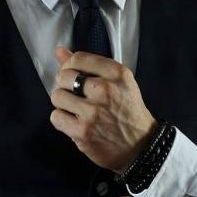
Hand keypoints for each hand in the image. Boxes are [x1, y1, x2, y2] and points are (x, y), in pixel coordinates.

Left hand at [50, 46, 156, 172]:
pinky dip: (62, 120)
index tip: (72, 75)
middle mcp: (105, 90)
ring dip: (63, 104)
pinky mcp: (83, 132)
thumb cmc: (127, 111)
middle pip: (63, 76)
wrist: (140, 146)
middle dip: (65, 85)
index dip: (69, 66)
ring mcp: (93, 112)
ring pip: (57, 96)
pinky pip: (56, 117)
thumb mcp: (117, 83)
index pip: (78, 58)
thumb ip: (88, 65)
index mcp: (116, 74)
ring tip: (76, 110)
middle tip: (76, 96)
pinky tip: (74, 122)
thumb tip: (59, 50)